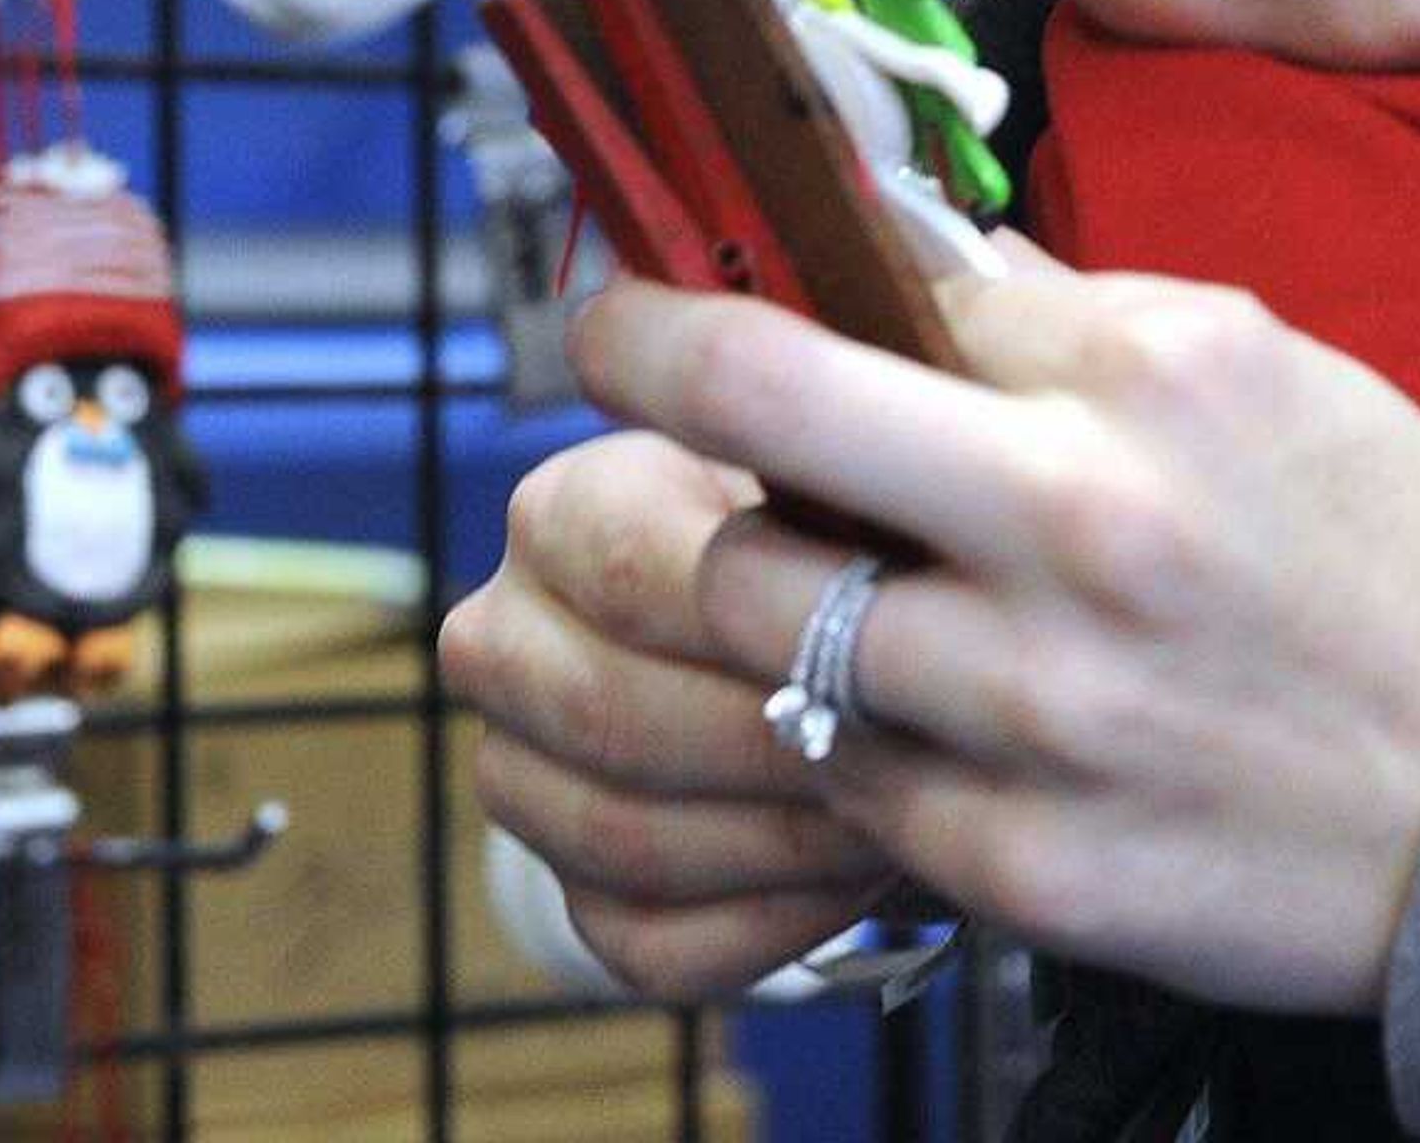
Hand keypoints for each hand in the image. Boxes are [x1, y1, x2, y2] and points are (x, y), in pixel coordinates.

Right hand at [439, 425, 911, 998]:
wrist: (824, 628)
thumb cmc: (848, 529)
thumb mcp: (848, 475)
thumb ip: (840, 486)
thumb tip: (866, 556)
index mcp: (558, 510)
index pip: (627, 569)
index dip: (766, 617)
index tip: (902, 633)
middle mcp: (504, 640)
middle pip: (613, 715)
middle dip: (780, 739)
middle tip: (915, 743)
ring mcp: (519, 777)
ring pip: (626, 841)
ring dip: (785, 838)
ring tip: (910, 806)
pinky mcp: (571, 895)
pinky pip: (656, 943)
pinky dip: (775, 918)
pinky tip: (864, 872)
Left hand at [569, 245, 1419, 1014]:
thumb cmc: (1406, 567)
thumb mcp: (1274, 378)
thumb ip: (1079, 319)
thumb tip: (914, 256)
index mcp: (1155, 370)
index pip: (877, 272)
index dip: (748, 248)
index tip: (669, 242)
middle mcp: (1083, 518)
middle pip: (756, 406)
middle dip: (639, 348)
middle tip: (606, 339)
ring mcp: (1041, 702)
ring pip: (759, 607)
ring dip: (758, 580)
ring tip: (825, 574)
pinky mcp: (1023, 857)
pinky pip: (837, 773)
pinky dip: (849, 733)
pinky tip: (923, 714)